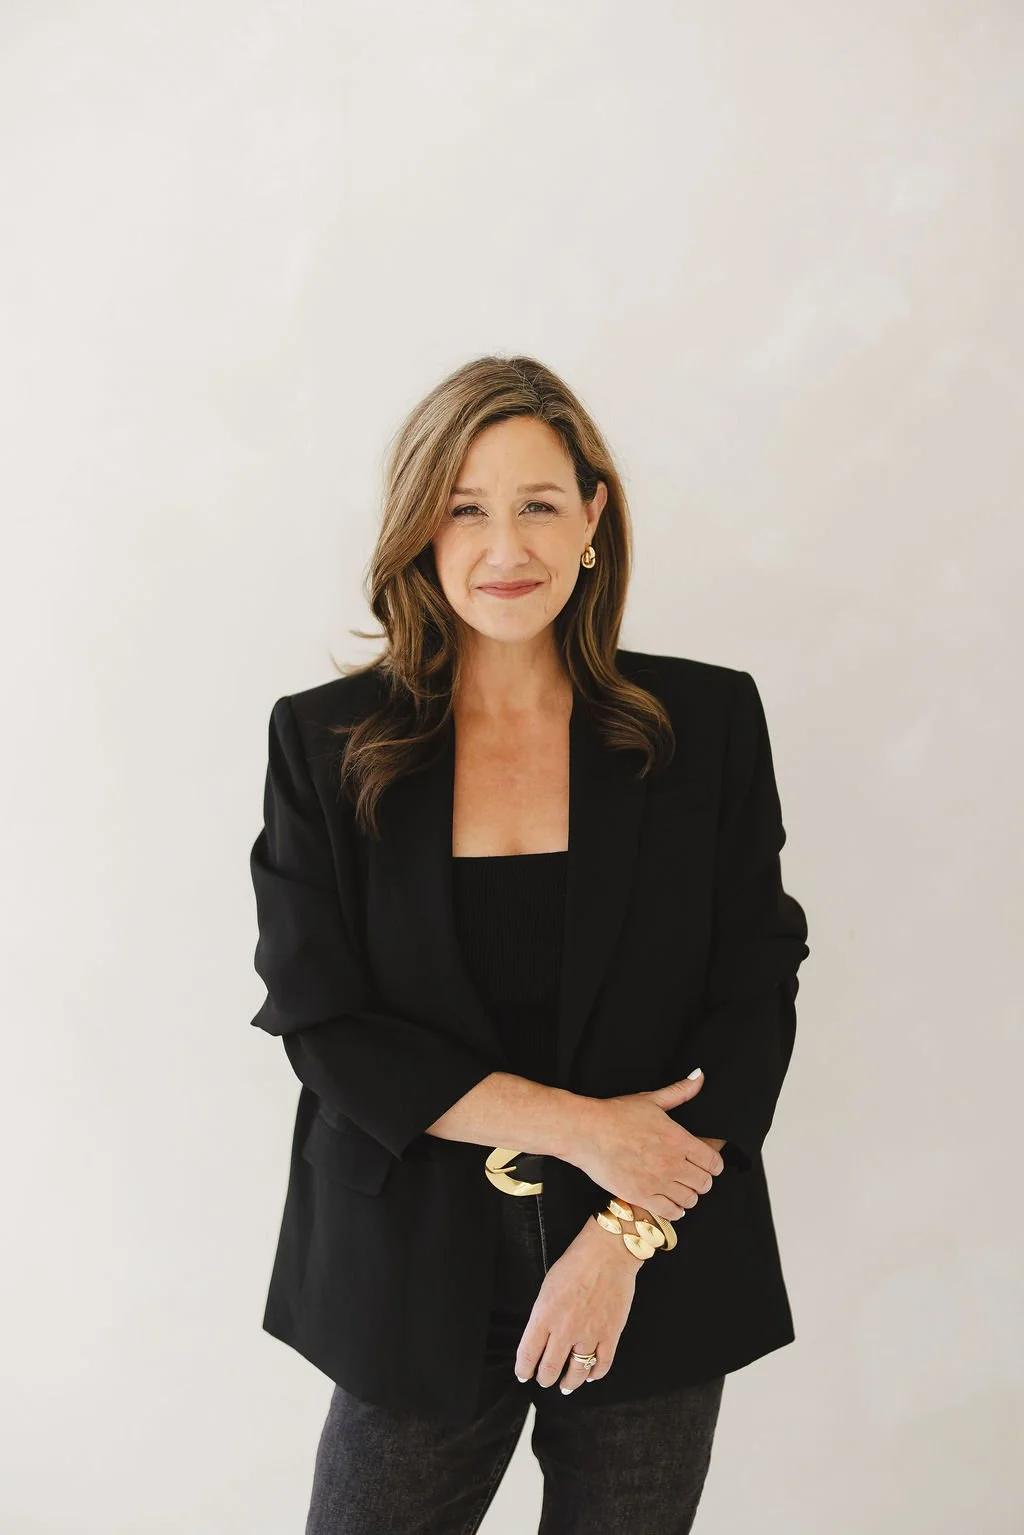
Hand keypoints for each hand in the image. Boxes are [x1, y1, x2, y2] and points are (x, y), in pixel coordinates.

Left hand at [514, 1216, 640, 1393]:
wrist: (608, 1253)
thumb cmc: (576, 1263)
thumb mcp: (547, 1287)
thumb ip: (543, 1315)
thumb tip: (541, 1336)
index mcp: (544, 1315)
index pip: (528, 1354)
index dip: (524, 1370)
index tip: (523, 1375)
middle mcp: (565, 1330)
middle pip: (550, 1369)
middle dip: (544, 1379)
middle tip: (544, 1380)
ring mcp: (589, 1335)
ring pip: (576, 1372)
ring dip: (569, 1383)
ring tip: (566, 1385)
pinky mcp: (610, 1335)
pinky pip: (602, 1365)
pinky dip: (595, 1374)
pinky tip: (590, 1375)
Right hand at [567, 1070, 724, 1220]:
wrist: (586, 1132)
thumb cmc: (616, 1115)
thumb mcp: (651, 1099)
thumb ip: (680, 1091)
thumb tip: (699, 1077)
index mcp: (678, 1139)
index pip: (713, 1162)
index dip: (713, 1164)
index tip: (707, 1164)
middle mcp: (672, 1163)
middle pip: (705, 1184)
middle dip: (701, 1180)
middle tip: (691, 1176)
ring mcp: (657, 1181)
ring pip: (690, 1200)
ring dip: (688, 1195)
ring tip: (679, 1188)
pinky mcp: (641, 1196)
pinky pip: (671, 1213)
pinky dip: (674, 1210)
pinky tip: (669, 1202)